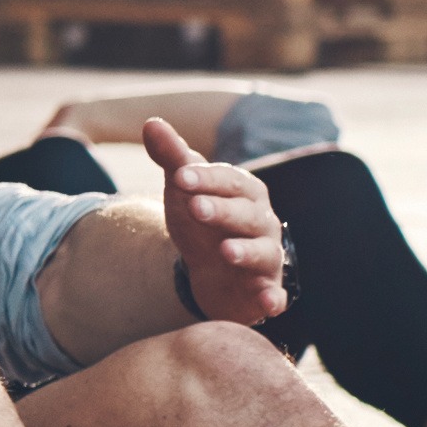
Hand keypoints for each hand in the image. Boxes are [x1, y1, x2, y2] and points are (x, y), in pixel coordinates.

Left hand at [139, 118, 292, 332]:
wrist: (209, 268)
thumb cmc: (202, 220)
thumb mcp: (184, 189)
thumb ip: (172, 158)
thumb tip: (151, 122)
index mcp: (245, 193)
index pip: (230, 180)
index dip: (205, 178)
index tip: (178, 175)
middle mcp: (263, 223)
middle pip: (246, 215)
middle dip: (222, 210)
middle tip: (195, 208)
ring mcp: (266, 258)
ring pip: (262, 253)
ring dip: (246, 251)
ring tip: (226, 252)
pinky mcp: (264, 291)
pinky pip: (274, 296)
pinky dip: (273, 299)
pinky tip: (269, 303)